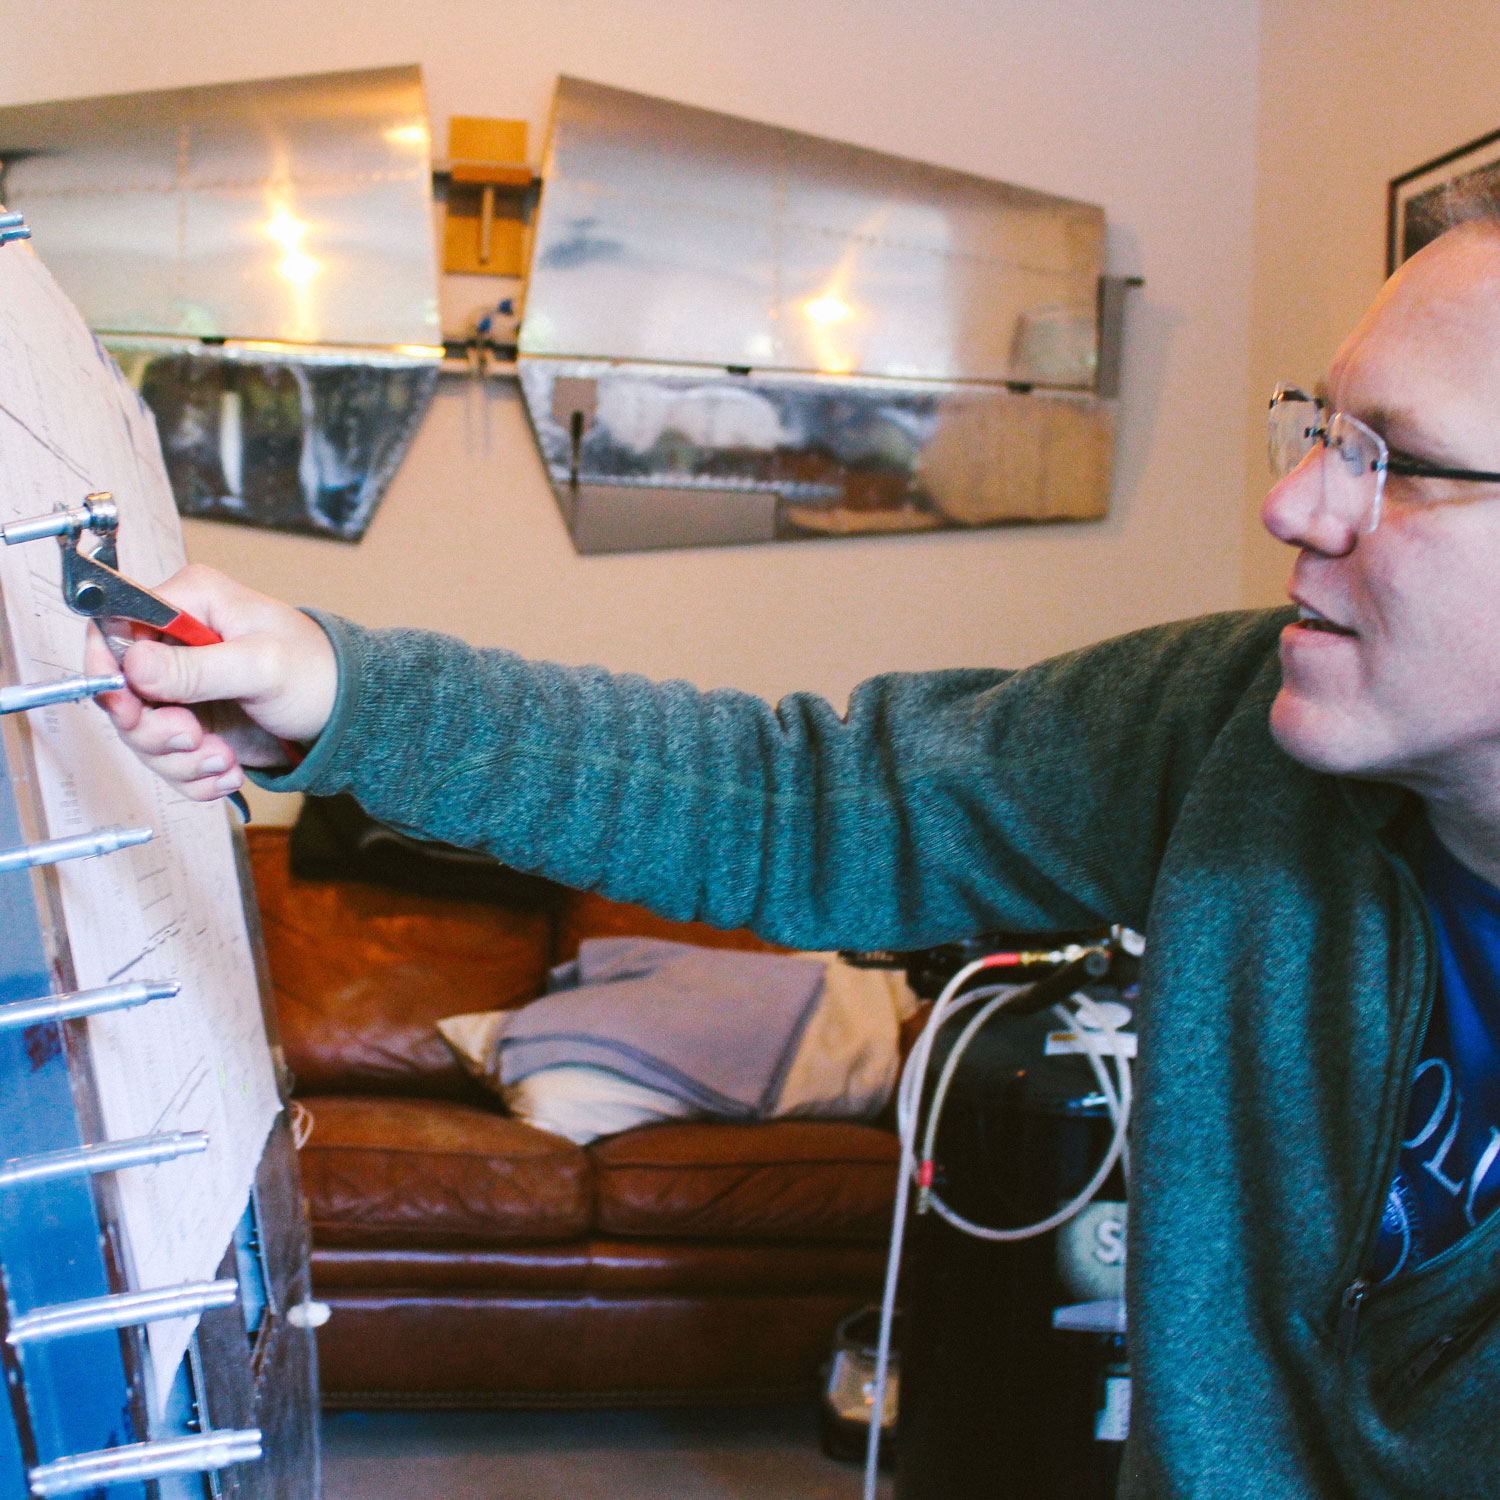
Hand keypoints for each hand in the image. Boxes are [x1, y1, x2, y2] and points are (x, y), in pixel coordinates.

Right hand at [87, 564, 336, 802]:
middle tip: (192, 737)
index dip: (107, 668)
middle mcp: (177, 644)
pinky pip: (169, 758)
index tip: (127, 705)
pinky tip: (228, 770)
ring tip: (223, 759)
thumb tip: (134, 664)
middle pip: (121, 690)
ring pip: (142, 732)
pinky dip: (194, 774)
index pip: (115, 625)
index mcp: (190, 604)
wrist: (349, 716)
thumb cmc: (321, 674)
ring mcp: (183, 686)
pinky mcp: (193, 722)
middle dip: (153, 728)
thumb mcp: (260, 667)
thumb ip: (196, 668)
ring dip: (180, 758)